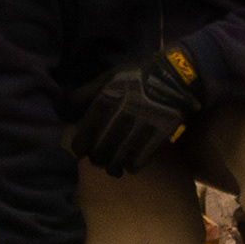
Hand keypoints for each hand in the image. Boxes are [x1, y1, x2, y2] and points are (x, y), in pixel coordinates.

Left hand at [70, 50, 196, 175]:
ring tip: (111, 169)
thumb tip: (69, 103)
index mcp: (108, 98)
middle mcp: (122, 113)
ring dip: (113, 166)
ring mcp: (142, 124)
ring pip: (120, 155)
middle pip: (102, 146)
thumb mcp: (111, 75)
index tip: (80, 152)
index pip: (87, 131)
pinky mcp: (159, 132)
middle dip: (97, 158)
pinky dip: (133, 165)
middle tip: (96, 161)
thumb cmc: (139, 75)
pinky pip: (142, 156)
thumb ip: (89, 90)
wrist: (175, 74)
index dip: (80, 146)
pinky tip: (129, 166)